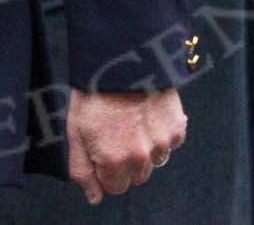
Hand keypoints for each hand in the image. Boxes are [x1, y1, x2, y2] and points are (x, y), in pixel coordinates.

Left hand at [66, 87, 186, 203]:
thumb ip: (82, 169)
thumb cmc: (94, 92)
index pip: (115, 187)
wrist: (121, 57)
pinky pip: (170, 144)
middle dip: (125, 162)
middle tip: (115, 132)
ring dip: (145, 149)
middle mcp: (140, 157)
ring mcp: (161, 143)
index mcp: (113, 160)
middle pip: (136, 177)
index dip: (106, 170)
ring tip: (131, 120)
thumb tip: (94, 197)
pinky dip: (160, 134)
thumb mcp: (76, 130)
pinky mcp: (177, 128)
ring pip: (154, 162)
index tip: (102, 149)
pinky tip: (147, 115)